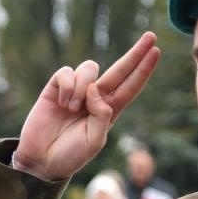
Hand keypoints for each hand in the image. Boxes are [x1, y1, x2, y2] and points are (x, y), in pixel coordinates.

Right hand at [14, 32, 160, 180]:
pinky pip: (67, 72)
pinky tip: (60, 103)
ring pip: (90, 68)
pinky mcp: (56, 88)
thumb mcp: (94, 141)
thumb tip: (95, 88)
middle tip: (151, 37)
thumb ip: (102, 115)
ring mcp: (76, 91)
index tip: (156, 51)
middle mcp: (95, 97)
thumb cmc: (70, 155)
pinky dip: (66, 86)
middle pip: (120, 69)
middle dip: (135, 53)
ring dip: (82, 86)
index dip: (143, 69)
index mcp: (108, 111)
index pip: (130, 86)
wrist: (41, 161)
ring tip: (71, 109)